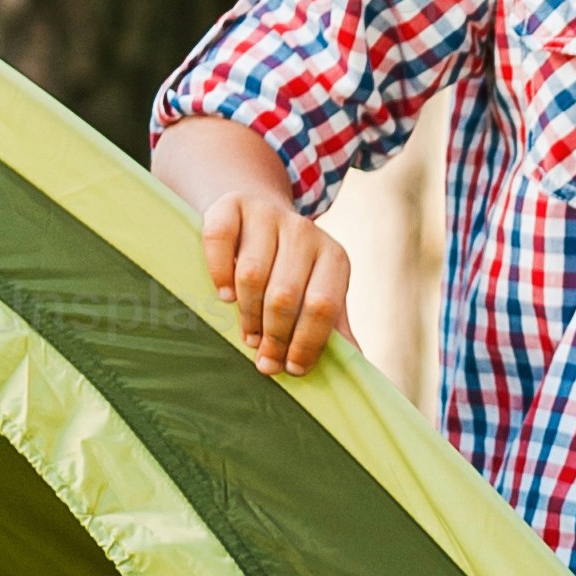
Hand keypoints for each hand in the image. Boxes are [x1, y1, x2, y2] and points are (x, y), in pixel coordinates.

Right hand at [200, 187, 353, 374]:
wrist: (262, 216)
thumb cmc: (294, 269)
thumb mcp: (321, 291)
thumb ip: (334, 327)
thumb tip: (356, 370)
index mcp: (334, 257)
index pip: (323, 306)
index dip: (307, 342)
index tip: (292, 368)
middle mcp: (305, 232)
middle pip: (285, 295)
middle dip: (275, 336)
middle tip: (265, 360)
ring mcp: (268, 216)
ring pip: (252, 274)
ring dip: (247, 313)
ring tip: (248, 336)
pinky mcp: (232, 206)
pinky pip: (219, 240)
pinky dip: (219, 272)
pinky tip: (224, 295)